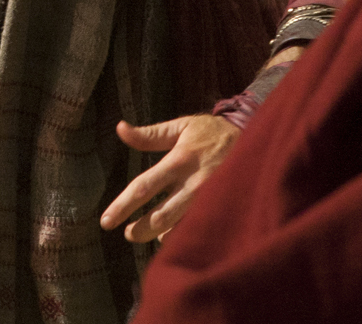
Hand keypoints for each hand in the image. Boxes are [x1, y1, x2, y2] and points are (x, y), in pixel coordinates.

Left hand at [99, 113, 239, 242]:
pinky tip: (170, 234)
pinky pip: (196, 229)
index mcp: (181, 159)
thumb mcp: (181, 127)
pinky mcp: (223, 207)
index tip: (106, 221)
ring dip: (158, 234)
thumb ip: (150, 135)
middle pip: (160, 215)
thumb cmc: (211, 133)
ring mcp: (211, 198)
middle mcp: (195, 182)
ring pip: (179, 227)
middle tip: (127, 233)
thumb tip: (120, 129)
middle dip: (140, 228)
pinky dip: (181, 234)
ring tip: (146, 234)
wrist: (256, 138)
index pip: (145, 186)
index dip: (123, 205)